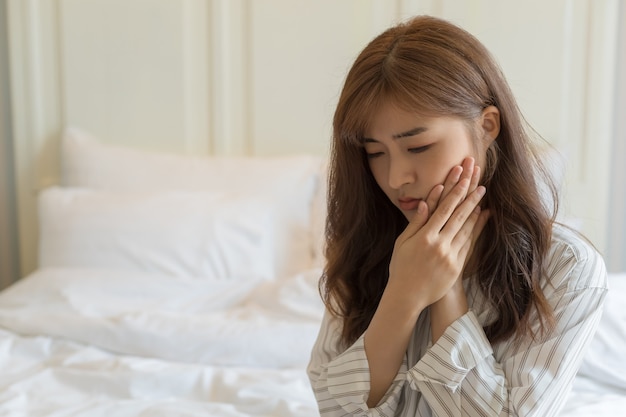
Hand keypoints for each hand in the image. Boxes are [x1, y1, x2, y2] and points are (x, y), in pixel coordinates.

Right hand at [386, 158, 487, 307]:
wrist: (408, 296)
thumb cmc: (401, 267)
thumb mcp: (402, 243)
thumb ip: (416, 222)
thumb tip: (426, 203)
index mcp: (424, 237)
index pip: (443, 209)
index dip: (454, 192)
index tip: (462, 178)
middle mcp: (439, 245)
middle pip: (458, 216)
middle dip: (469, 197)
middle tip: (479, 182)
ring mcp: (450, 256)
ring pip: (466, 229)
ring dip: (475, 210)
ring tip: (481, 195)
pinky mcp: (456, 266)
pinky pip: (469, 244)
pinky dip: (476, 229)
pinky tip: (481, 218)